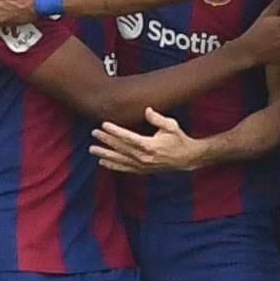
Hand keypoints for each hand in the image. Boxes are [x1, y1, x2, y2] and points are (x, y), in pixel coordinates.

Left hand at [91, 109, 207, 174]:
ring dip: (105, 154)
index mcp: (150, 145)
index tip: (104, 124)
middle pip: (121, 148)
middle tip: (94, 133)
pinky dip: (113, 166)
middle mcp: (144, 157)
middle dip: (106, 140)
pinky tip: (102, 162)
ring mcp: (143, 166)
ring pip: (120, 160)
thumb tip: (147, 110)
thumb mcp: (172, 126)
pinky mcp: (143, 170)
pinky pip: (125, 169)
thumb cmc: (179, 139)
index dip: (114, 131)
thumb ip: (158, 119)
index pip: (128, 137)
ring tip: (92, 150)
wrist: (187, 158)